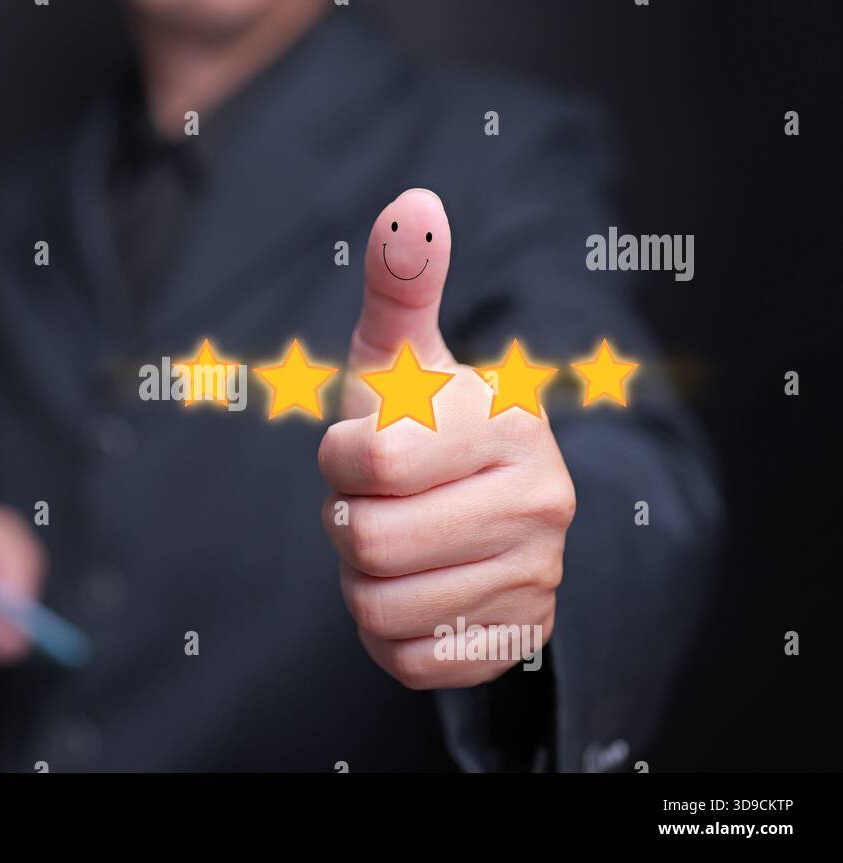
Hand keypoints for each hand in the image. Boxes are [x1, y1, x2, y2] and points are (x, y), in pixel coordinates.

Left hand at [319, 188, 575, 688]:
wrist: (484, 506)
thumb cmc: (422, 421)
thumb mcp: (402, 353)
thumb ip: (401, 281)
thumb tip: (413, 204)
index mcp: (510, 421)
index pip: (364, 461)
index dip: (338, 457)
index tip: (363, 448)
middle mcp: (542, 502)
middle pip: (366, 541)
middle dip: (347, 521)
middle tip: (377, 501)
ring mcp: (537, 579)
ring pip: (377, 608)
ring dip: (362, 578)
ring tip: (396, 541)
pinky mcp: (516, 642)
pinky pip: (408, 662)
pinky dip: (387, 633)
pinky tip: (413, 589)